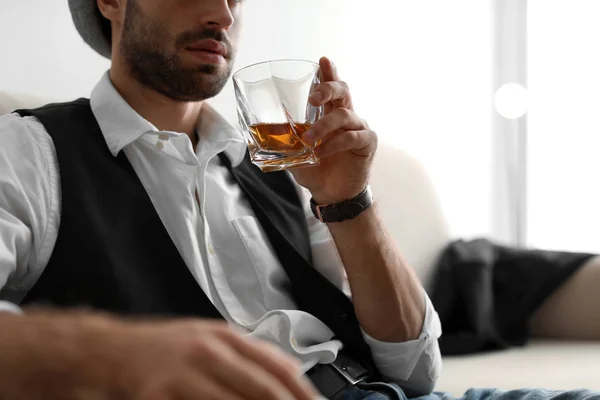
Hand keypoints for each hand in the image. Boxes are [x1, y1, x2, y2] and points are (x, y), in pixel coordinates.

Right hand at [0, 310, 318, 399]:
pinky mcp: (160, 396)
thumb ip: (247, 354)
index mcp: (224, 336)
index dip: (304, 392)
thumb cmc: (162, 347)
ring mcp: (183, 375)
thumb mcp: (209, 338)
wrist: (109, 350)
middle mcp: (208, 352)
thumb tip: (290, 374)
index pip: (278, 365)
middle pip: (263, 389)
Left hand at [290, 56, 377, 204]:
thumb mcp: (294, 152)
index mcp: (331, 114)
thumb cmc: (316, 170)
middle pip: (344, 90)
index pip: (332, 88)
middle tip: (312, 98)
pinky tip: (321, 154)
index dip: (329, 72)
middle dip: (328, 88)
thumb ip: (283, 139)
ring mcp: (359, 128)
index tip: (322, 60)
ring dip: (323, 126)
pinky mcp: (367, 143)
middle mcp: (348, 116)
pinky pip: (352, 137)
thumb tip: (254, 130)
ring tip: (308, 141)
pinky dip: (334, 144)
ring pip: (344, 115)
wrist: (332, 194)